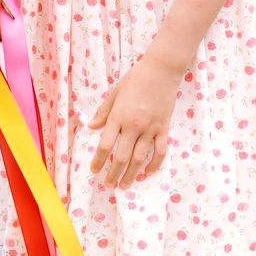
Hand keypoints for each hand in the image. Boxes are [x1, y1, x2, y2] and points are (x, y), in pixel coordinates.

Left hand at [88, 55, 180, 188]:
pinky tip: (148, 172)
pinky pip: (160, 151)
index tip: (94, 170)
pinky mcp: (163, 128)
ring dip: (131, 174)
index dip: (98, 161)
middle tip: (109, 184)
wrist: (161, 70)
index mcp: (118, 116)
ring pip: (139, 158)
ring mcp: (150, 128)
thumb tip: (91, 127)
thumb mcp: (115, 93)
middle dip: (114, 173)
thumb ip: (103, 112)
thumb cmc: (135, 79)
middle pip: (121, 157)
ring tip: (125, 185)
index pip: (105, 145)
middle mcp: (133, 126)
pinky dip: (154, 164)